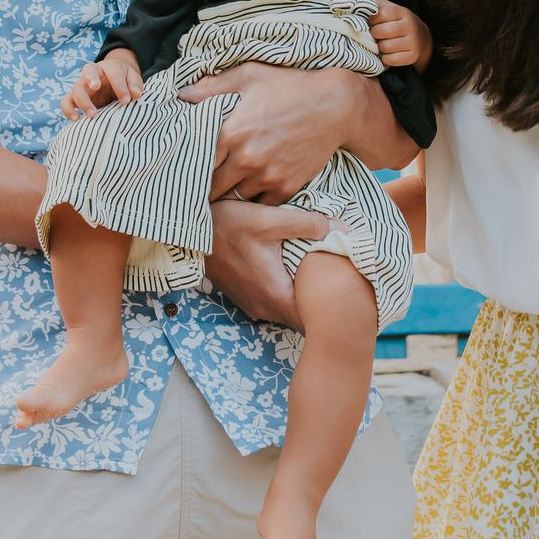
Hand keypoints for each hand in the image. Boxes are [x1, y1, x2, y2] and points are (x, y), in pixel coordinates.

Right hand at [61, 49, 143, 120]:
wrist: (114, 81)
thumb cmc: (124, 80)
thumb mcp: (133, 79)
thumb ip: (135, 85)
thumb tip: (135, 94)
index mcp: (109, 67)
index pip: (113, 72)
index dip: (119, 86)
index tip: (126, 100)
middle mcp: (93, 73)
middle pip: (88, 70)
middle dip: (91, 78)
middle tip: (96, 88)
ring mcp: (83, 85)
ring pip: (76, 88)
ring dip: (83, 101)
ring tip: (93, 114)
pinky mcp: (76, 97)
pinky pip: (66, 101)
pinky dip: (68, 109)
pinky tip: (76, 119)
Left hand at [179, 62, 409, 199]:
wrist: (335, 106)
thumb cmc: (291, 87)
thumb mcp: (249, 76)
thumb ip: (212, 87)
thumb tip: (182, 94)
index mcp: (230, 133)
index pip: (196, 163)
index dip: (189, 169)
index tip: (186, 171)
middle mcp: (245, 160)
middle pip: (212, 188)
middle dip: (206, 188)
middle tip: (201, 188)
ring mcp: (267, 177)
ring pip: (236, 199)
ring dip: (232, 195)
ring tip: (228, 190)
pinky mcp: (286, 187)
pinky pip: (262, 206)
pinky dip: (256, 201)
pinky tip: (254, 191)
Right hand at [206, 197, 337, 327]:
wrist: (190, 232)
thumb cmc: (228, 225)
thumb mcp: (269, 218)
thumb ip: (308, 223)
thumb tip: (341, 228)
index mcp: (276, 294)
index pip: (315, 320)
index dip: (334, 311)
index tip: (348, 295)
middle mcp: (265, 307)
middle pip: (304, 317)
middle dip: (323, 305)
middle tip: (342, 284)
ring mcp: (254, 305)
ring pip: (289, 311)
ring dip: (304, 300)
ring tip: (323, 279)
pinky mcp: (246, 298)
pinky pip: (275, 304)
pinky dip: (289, 294)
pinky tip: (296, 275)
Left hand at [370, 0, 432, 73]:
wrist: (420, 37)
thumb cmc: (397, 22)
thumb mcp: (389, 8)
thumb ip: (374, 4)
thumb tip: (356, 2)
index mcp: (403, 12)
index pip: (382, 14)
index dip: (373, 19)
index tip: (373, 22)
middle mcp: (409, 26)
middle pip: (383, 31)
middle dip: (375, 34)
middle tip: (376, 34)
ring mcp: (412, 42)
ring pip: (386, 47)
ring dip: (380, 47)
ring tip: (383, 43)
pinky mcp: (412, 56)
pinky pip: (392, 60)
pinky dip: (386, 58)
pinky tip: (387, 53)